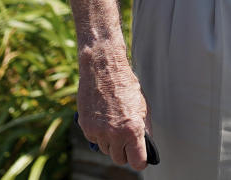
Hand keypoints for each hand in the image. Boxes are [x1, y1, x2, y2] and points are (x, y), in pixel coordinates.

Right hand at [76, 48, 151, 169]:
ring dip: (110, 142)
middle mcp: (114, 134)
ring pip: (105, 150)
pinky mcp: (86, 127)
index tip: (140, 157)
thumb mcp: (142, 106)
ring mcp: (98, 131)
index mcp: (132, 130)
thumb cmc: (125, 84)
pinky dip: (99, 133)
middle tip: (126, 139)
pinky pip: (94, 139)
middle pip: (119, 159)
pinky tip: (103, 118)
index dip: (140, 160)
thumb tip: (145, 145)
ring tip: (114, 123)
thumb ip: (143, 128)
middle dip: (124, 151)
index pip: (137, 162)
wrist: (103, 68)